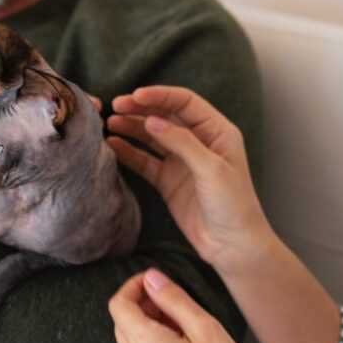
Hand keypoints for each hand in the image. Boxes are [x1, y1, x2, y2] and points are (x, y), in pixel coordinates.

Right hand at [107, 85, 266, 268]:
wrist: (232, 246)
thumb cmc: (233, 205)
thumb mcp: (211, 170)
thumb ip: (182, 142)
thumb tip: (152, 120)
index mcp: (217, 131)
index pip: (185, 103)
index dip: (159, 96)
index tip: (135, 96)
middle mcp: (199, 142)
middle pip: (165, 116)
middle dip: (140, 109)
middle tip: (115, 106)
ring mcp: (182, 161)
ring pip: (152, 137)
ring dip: (132, 128)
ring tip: (109, 124)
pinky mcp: (169, 181)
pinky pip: (145, 161)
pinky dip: (129, 152)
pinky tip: (113, 145)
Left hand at [108, 268, 262, 342]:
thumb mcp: (205, 327)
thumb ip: (173, 299)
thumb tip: (151, 277)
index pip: (119, 305)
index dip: (132, 286)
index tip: (154, 281)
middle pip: (122, 321)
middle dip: (142, 305)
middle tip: (174, 303)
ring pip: (128, 339)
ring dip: (146, 324)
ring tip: (181, 326)